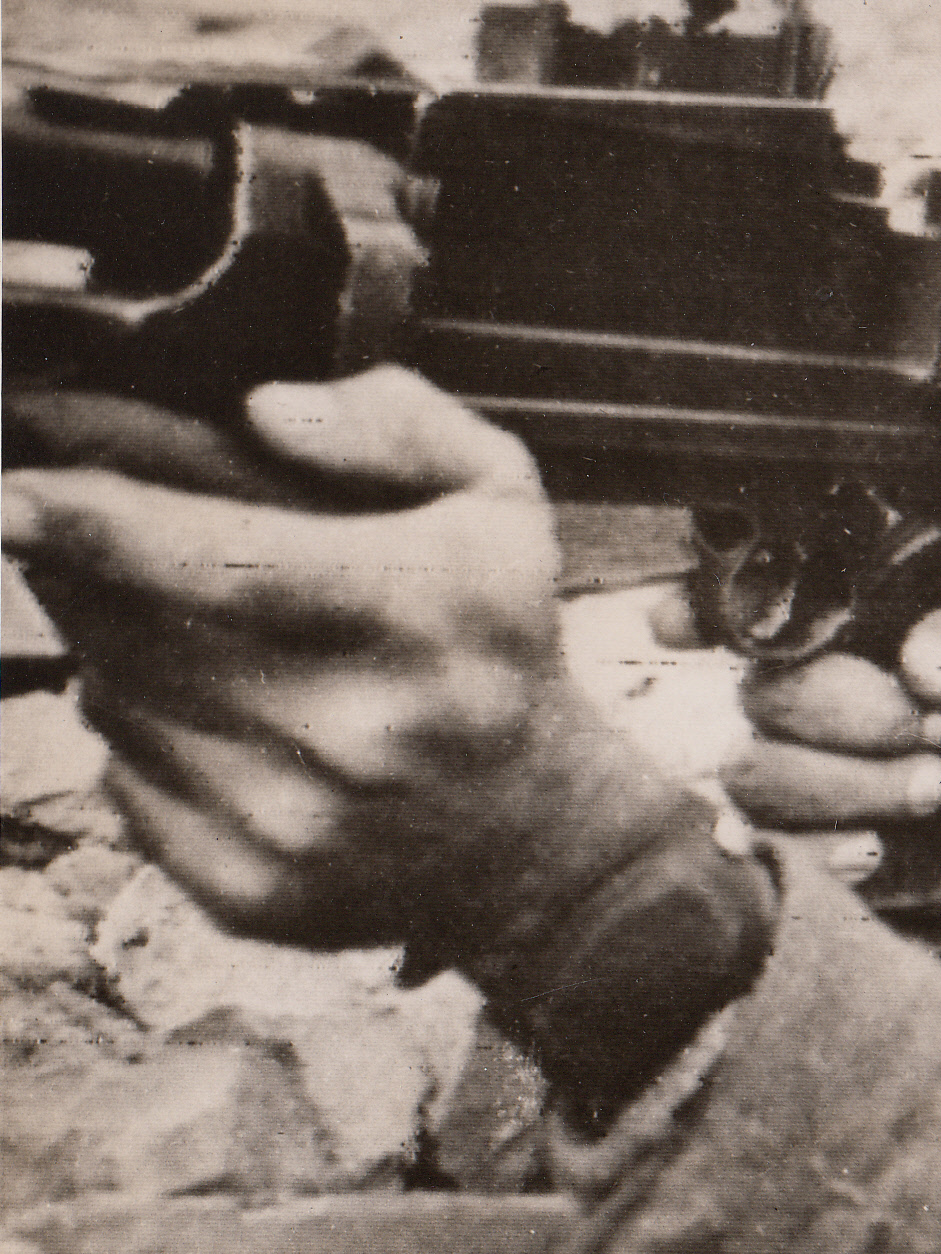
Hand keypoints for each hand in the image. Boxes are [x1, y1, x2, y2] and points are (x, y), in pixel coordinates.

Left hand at [2, 369, 701, 958]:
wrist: (528, 833)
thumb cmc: (493, 636)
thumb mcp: (498, 495)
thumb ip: (396, 422)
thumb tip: (263, 412)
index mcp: (421, 610)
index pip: (228, 560)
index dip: (99, 525)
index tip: (10, 494)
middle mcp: (356, 727)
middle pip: (139, 625)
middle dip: (79, 562)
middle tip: (65, 517)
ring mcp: (294, 822)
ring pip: (116, 695)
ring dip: (119, 641)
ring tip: (204, 626)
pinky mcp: (245, 890)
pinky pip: (123, 778)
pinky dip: (143, 732)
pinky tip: (225, 717)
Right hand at [653, 583, 940, 913]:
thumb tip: (925, 663)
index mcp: (840, 631)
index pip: (742, 605)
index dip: (699, 610)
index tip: (677, 624)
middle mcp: (795, 694)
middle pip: (763, 694)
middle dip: (857, 715)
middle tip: (938, 730)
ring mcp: (784, 772)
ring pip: (758, 774)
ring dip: (855, 785)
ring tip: (932, 785)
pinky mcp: (790, 848)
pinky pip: (773, 849)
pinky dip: (835, 851)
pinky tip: (881, 847)